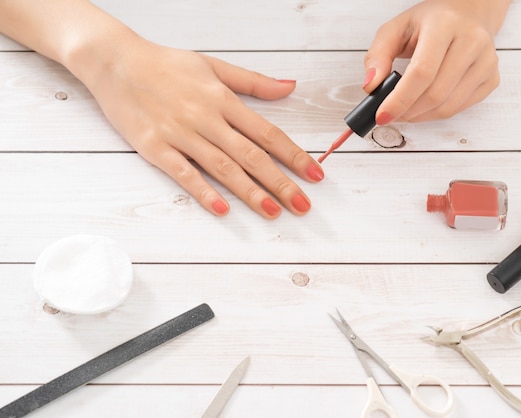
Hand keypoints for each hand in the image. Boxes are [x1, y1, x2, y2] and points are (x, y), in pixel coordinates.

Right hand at [78, 37, 323, 218]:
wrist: (115, 61)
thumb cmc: (165, 64)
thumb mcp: (213, 65)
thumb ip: (253, 82)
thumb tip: (289, 87)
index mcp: (222, 99)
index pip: (267, 132)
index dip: (294, 155)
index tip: (315, 174)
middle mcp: (206, 118)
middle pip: (251, 155)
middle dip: (280, 182)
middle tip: (302, 205)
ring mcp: (180, 134)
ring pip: (222, 167)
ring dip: (249, 192)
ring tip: (273, 211)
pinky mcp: (155, 148)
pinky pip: (183, 173)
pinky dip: (204, 192)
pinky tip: (223, 209)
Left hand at [363, 0, 510, 122]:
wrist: (468, 13)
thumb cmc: (429, 23)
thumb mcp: (396, 29)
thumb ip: (378, 55)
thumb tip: (370, 86)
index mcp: (444, 24)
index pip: (422, 72)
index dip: (400, 99)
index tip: (382, 115)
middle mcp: (471, 41)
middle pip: (435, 93)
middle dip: (408, 111)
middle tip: (391, 114)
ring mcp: (486, 61)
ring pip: (448, 106)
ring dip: (421, 116)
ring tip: (406, 110)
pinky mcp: (492, 78)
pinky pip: (461, 108)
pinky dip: (437, 113)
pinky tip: (425, 105)